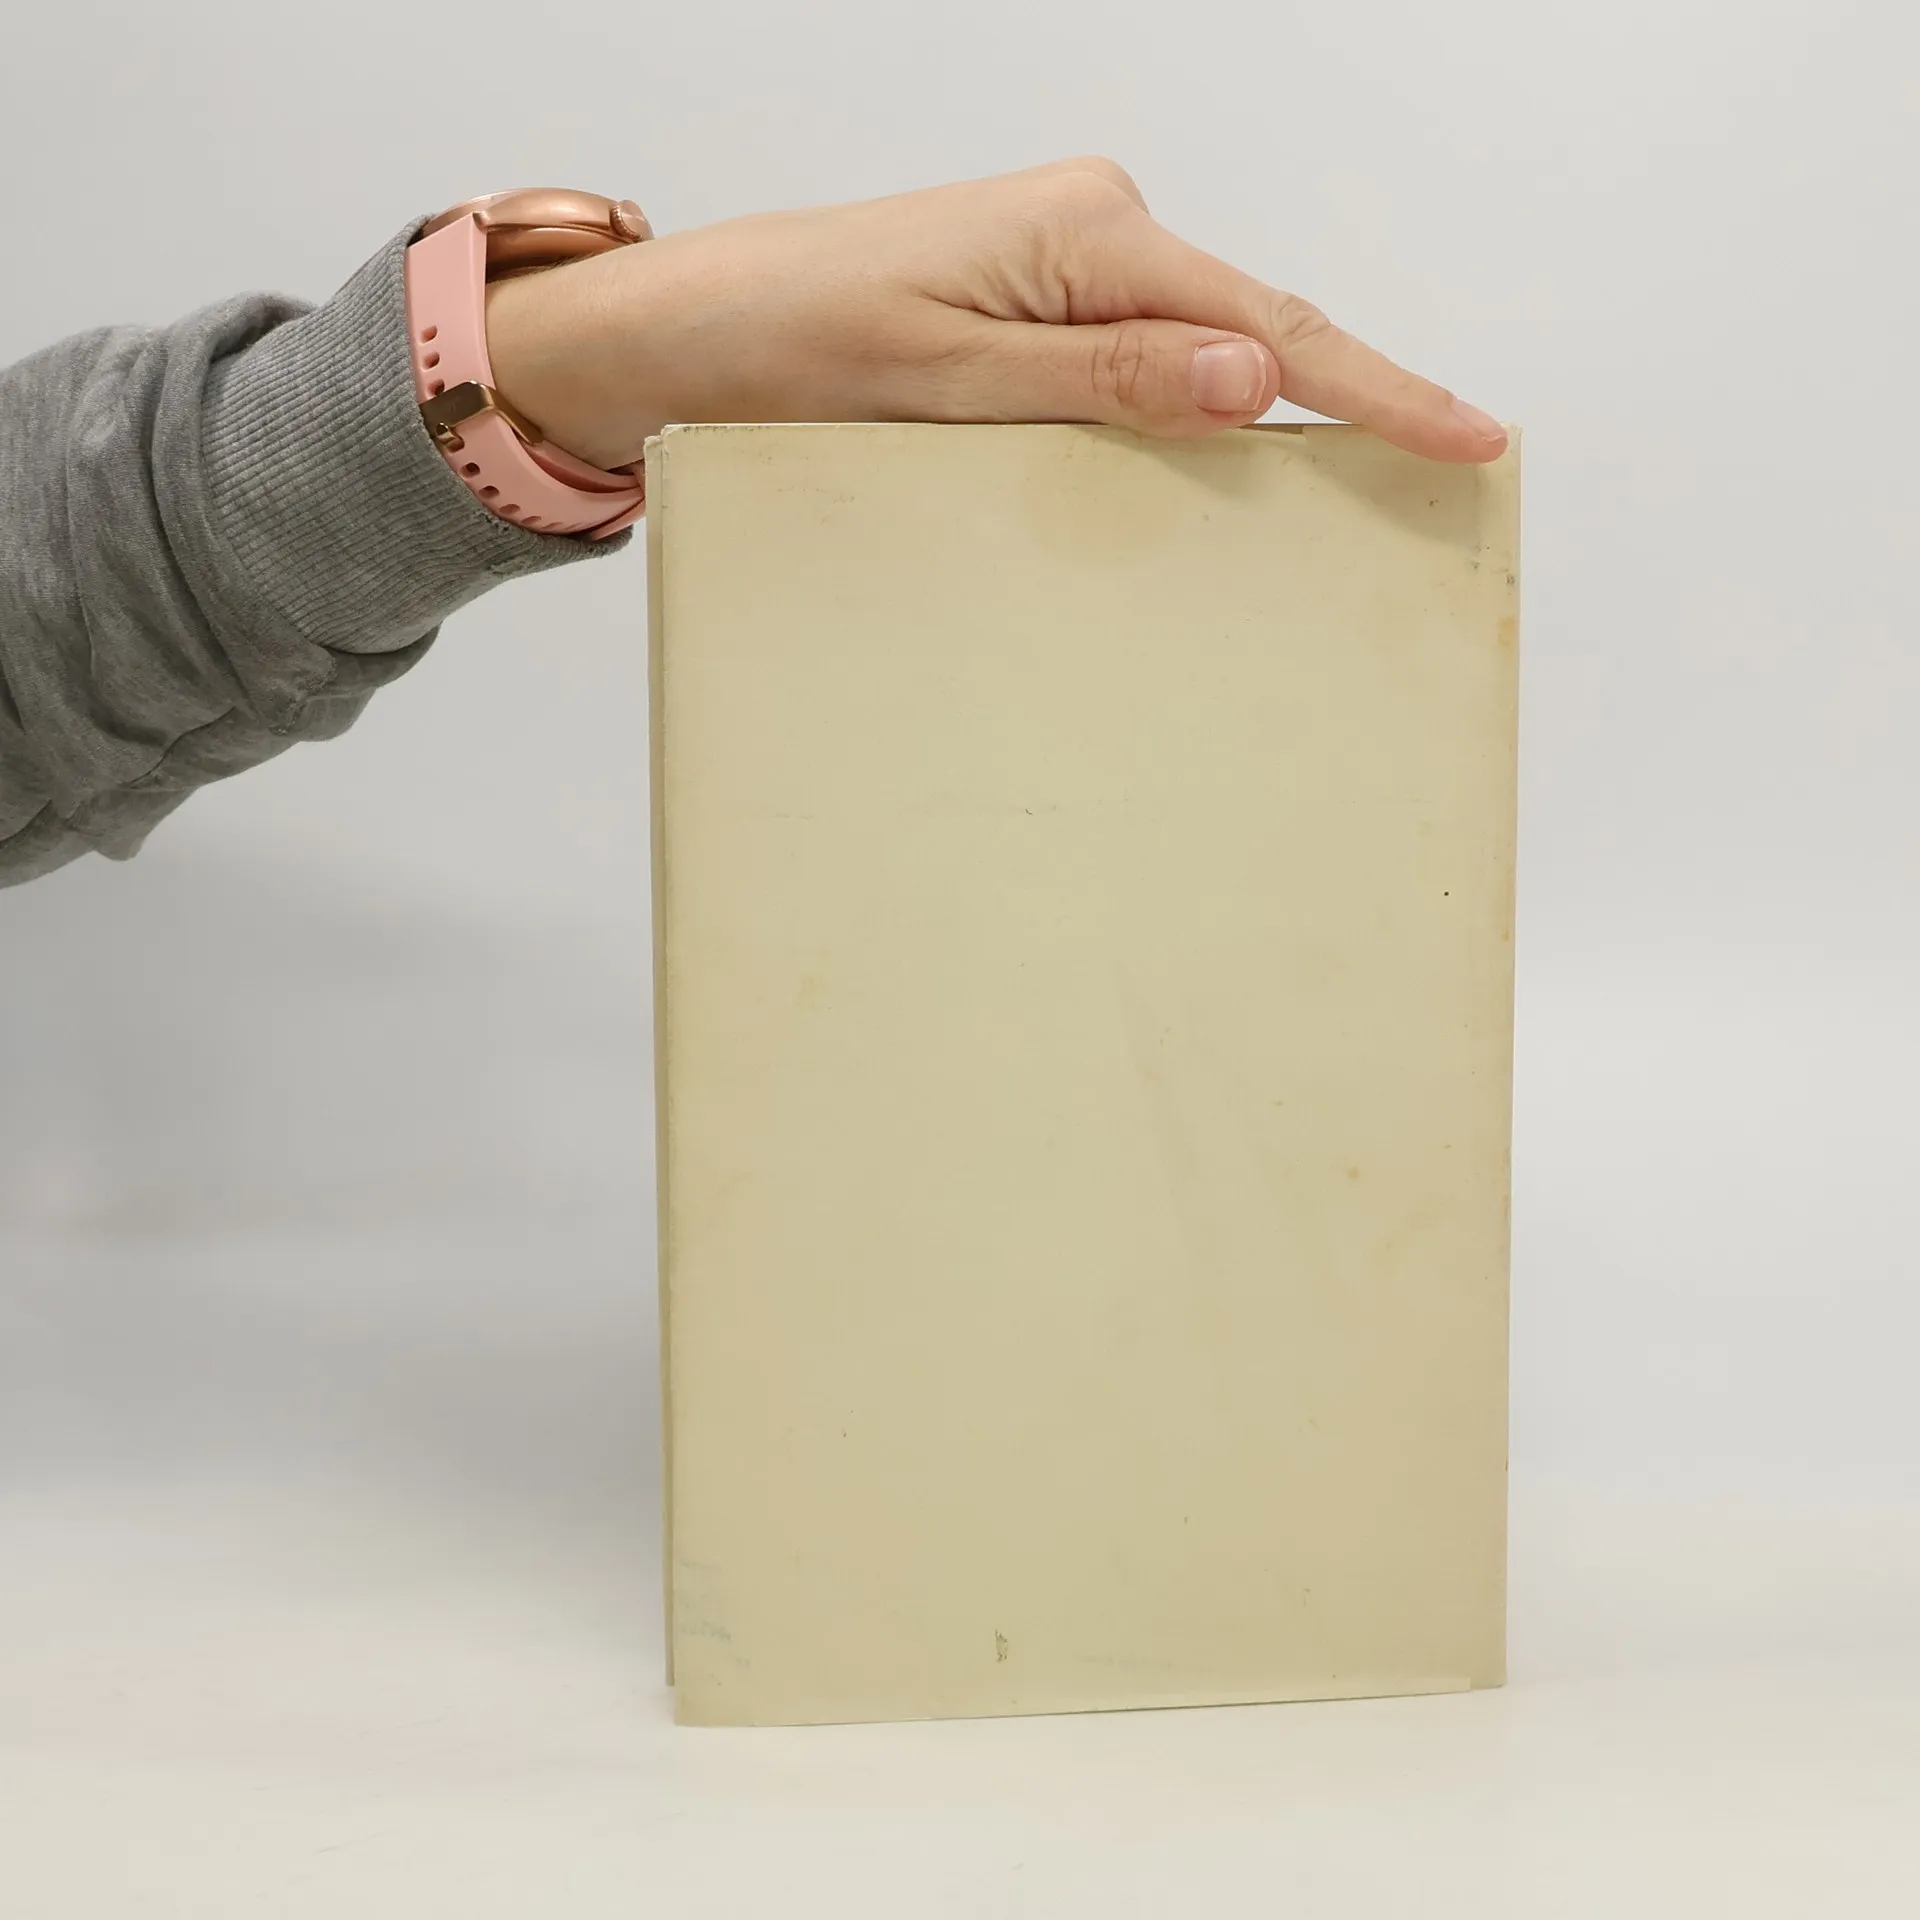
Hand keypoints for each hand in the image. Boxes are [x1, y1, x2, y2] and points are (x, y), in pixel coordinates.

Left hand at [484, 159, 1506, 473]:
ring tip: (1378, 467)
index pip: (1267, 327)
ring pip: (1211, 344)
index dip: (1378, 389)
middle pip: (1260, 326)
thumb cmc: (796, 343)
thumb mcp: (950, 379)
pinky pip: (1155, 353)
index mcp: (1086, 235)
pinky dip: (1205, 405)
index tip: (1469, 437)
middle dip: (1358, 395)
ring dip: (1285, 408)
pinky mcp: (1041, 299)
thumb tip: (1249, 380)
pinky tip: (1243, 447)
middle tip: (1449, 468)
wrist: (696, 330)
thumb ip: (1103, 381)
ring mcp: (1070, 262)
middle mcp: (1093, 230)